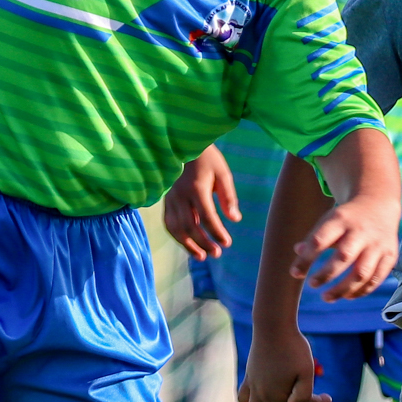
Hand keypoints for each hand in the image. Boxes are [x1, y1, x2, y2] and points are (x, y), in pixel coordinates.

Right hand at [161, 147, 238, 261]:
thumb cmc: (208, 159)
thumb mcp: (223, 174)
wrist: (183, 145)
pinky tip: (189, 245)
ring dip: (188, 245)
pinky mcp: (165, 200)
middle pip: (190, 226)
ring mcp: (170, 198)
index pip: (207, 216)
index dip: (217, 232)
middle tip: (217, 254)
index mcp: (196, 187)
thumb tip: (235, 219)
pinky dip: (178, 237)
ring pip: (176, 228)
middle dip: (203, 243)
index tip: (227, 243)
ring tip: (201, 257)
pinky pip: (169, 223)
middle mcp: (180, 195)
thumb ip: (229, 197)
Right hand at [237, 327, 327, 401]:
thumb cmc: (294, 348)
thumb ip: (304, 396)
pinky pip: (244, 393)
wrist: (273, 325)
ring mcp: (252, 382)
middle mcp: (260, 393)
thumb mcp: (307, 373)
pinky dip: (248, 401)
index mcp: (275, 397)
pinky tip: (259, 396)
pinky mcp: (250, 371)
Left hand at [290, 194, 396, 302]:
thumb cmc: (346, 218)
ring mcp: (378, 244)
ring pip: (362, 272)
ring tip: (327, 297)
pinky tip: (347, 296)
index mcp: (341, 219)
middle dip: (326, 275)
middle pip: (344, 257)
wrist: (378, 204)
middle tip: (312, 285)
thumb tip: (298, 258)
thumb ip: (313, 240)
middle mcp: (361, 231)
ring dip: (343, 289)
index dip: (306, 259)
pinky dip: (361, 291)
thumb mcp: (328, 221)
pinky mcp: (390, 255)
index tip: (295, 274)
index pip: (320, 240)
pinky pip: (376, 279)